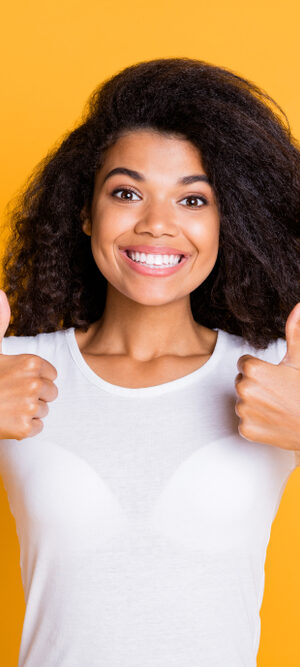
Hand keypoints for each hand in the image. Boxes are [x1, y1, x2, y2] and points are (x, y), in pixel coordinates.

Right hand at [0, 290, 57, 440]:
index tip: (16, 380)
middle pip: (51, 393)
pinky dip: (25, 428)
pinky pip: (38, 428)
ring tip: (7, 407)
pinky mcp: (25, 428)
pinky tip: (8, 420)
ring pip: (44, 410)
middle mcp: (34, 383)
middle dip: (34, 396)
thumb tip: (0, 292)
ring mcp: (30, 406)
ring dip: (29, 411)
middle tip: (10, 395)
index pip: (51, 374)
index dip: (35, 378)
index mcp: (30, 362)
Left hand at [235, 302, 299, 450]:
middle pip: (241, 382)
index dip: (261, 370)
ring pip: (242, 402)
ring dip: (255, 404)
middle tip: (278, 393)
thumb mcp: (299, 361)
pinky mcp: (245, 430)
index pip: (244, 364)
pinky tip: (273, 422)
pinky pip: (244, 422)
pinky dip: (256, 423)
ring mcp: (244, 411)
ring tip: (277, 407)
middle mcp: (244, 389)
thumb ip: (294, 332)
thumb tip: (298, 306)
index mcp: (253, 370)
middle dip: (256, 386)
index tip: (275, 378)